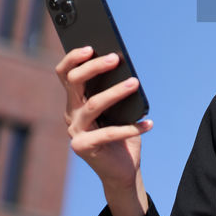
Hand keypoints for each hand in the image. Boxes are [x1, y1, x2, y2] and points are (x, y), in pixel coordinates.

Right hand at [56, 46, 151, 215]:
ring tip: (134, 83)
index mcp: (75, 101)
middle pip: (74, 83)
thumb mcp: (120, 109)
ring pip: (93, 105)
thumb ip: (117, 90)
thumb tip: (127, 71)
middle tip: (115, 59)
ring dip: (115, 92)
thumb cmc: (122, 135)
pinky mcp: (84, 148)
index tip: (90, 46)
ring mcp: (75, 131)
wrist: (123, 170)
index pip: (66, 74)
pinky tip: (149, 122)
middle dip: (93, 67)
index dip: (73, 58)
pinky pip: (109, 133)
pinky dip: (131, 127)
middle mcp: (71, 114)